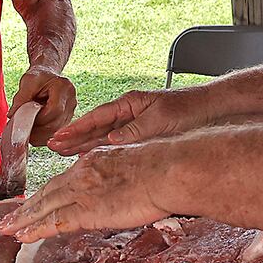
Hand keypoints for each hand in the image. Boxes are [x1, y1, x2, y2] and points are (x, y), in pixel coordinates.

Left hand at [0, 144, 166, 242]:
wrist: (168, 170)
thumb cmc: (164, 167)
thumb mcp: (134, 162)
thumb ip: (120, 175)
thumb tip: (123, 185)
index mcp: (94, 160)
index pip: (64, 180)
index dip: (47, 193)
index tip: (35, 202)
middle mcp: (82, 173)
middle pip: (47, 192)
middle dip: (26, 207)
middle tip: (8, 218)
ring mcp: (83, 191)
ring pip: (44, 207)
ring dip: (23, 219)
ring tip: (7, 229)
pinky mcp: (88, 210)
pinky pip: (55, 222)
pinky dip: (36, 230)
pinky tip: (23, 236)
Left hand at [13, 68, 76, 144]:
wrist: (47, 76)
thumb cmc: (38, 77)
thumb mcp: (27, 82)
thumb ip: (21, 98)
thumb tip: (12, 116)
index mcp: (63, 88)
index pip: (55, 110)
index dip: (39, 119)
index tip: (25, 122)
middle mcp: (71, 101)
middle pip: (57, 123)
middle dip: (39, 131)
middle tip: (23, 133)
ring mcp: (71, 111)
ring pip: (58, 131)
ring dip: (41, 137)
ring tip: (27, 135)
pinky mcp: (67, 120)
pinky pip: (56, 133)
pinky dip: (44, 137)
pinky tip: (34, 136)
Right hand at [47, 89, 183, 155]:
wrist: (210, 111)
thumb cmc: (187, 110)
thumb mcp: (159, 120)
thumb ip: (133, 131)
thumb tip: (110, 141)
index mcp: (129, 104)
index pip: (97, 117)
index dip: (77, 128)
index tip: (59, 136)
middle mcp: (128, 114)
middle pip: (95, 127)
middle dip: (73, 137)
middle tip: (52, 146)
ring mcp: (133, 126)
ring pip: (103, 137)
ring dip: (83, 145)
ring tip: (62, 153)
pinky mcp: (141, 138)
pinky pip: (115, 145)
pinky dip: (101, 152)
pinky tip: (89, 158)